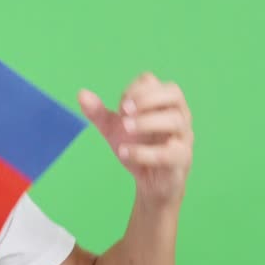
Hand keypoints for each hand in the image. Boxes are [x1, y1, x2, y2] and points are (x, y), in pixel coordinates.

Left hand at [78, 73, 192, 205]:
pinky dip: (145, 152)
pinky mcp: (182, 159)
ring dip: (147, 121)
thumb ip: (98, 113)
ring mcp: (183, 136)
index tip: (120, 106)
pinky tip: (124, 153)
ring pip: (175, 120)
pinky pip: (171, 152)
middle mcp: (178, 114)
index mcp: (162, 102)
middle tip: (123, 111)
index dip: (133, 89)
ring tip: (125, 128)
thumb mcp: (114, 129)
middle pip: (173, 93)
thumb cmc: (138, 147)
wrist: (150, 183)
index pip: (152, 81)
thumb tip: (81, 94)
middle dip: (146, 98)